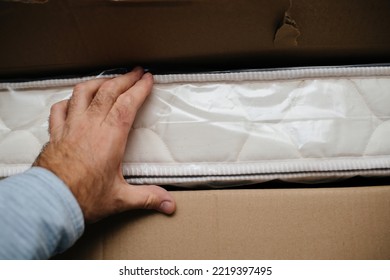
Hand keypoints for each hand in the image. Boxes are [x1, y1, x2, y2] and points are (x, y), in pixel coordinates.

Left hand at [34, 68, 175, 221]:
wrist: (49, 203)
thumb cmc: (81, 198)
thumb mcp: (121, 199)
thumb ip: (148, 198)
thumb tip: (168, 204)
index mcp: (110, 137)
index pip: (128, 103)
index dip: (140, 88)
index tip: (147, 79)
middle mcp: (90, 126)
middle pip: (109, 91)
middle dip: (125, 78)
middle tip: (136, 72)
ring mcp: (71, 126)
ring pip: (84, 92)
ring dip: (99, 82)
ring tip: (108, 79)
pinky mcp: (56, 133)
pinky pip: (60, 108)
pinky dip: (69, 100)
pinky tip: (73, 100)